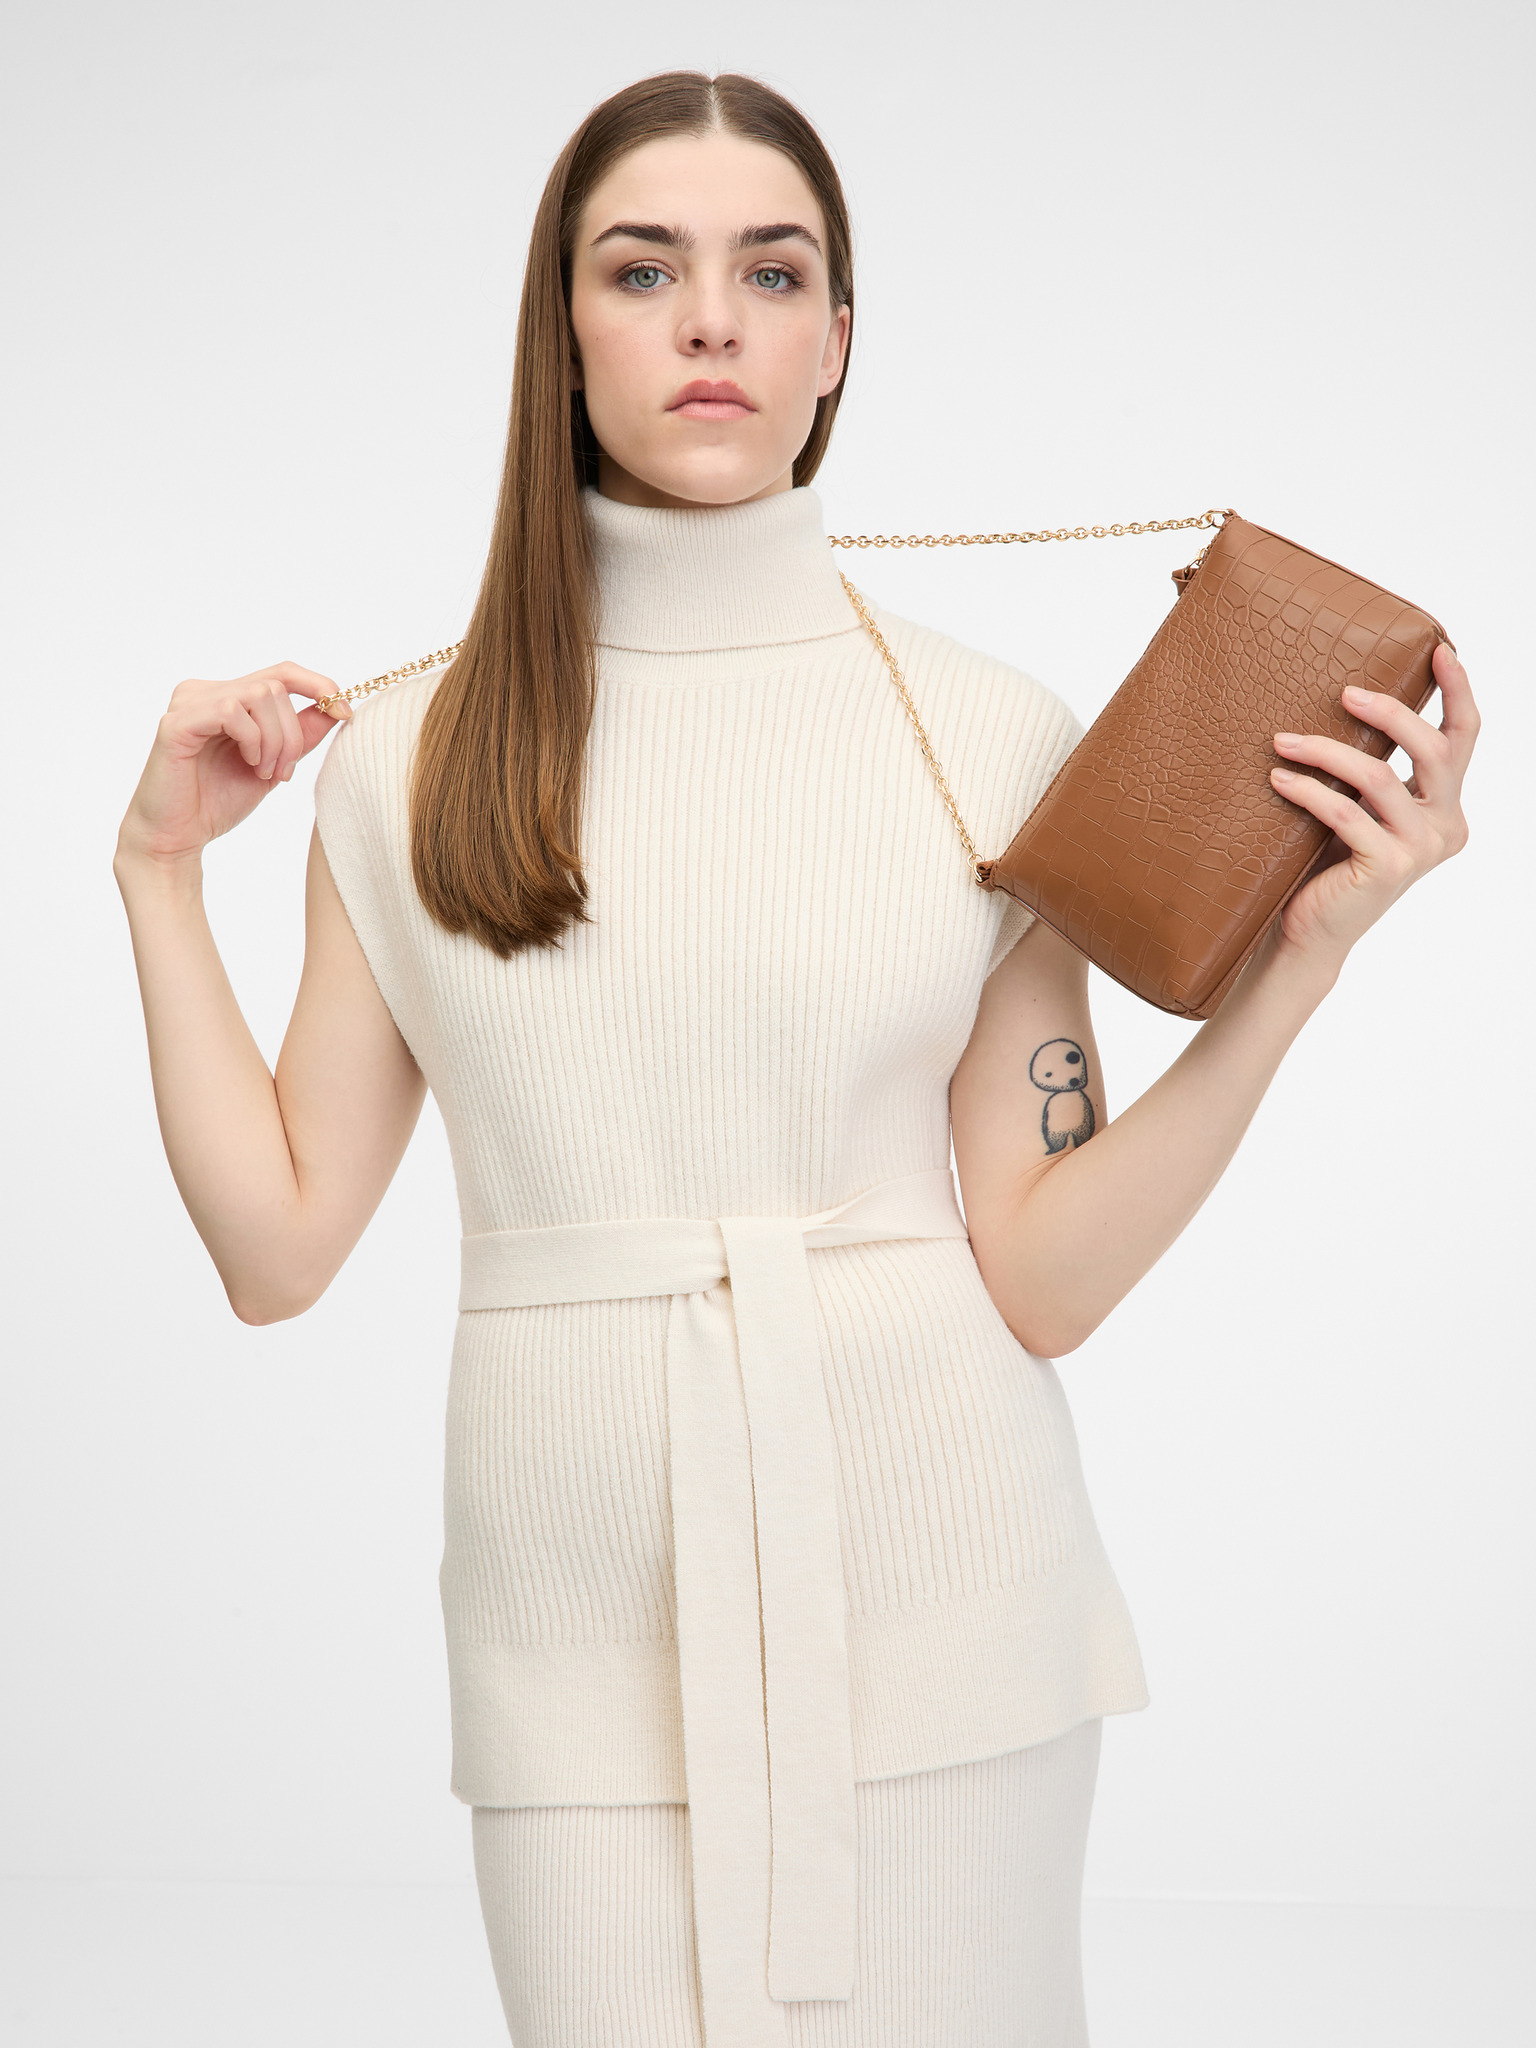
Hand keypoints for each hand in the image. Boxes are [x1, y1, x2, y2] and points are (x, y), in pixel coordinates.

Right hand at [116, 662, 349, 868]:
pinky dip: (252, 740)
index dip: (319, 685)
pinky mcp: (176, 722)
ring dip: (275, 740)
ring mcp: (188, 703)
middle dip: (293, 733)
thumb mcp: (274, 765)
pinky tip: (248, 766)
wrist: (178, 837)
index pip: (281, 673)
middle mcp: (205, 691)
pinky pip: (230, 711)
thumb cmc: (219, 801)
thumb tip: (337, 708)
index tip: (345, 712)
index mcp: (226, 697)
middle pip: (275, 685)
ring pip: (258, 694)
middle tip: (283, 772)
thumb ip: (301, 735)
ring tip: (264, 773)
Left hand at [1264, 641, 1477, 973]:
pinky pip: (1344, 812)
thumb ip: (1370, 770)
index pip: (1464, 738)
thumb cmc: (1325, 864)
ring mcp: (1420, 849)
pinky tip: (1278, 780)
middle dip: (1390, 713)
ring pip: (1379, 777)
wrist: (1308, 931)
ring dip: (1326, 752)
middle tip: (1345, 693)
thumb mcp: (1358, 807)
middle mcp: (1445, 826)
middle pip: (1434, 749)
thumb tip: (1342, 698)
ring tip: (1283, 741)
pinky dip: (1308, 791)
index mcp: (1445, 808)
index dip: (1458, 691)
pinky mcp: (1388, 867)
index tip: (1440, 649)